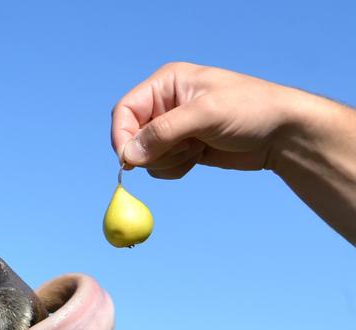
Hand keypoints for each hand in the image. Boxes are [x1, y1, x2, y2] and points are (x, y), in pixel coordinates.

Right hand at [110, 63, 303, 178]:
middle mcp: (165, 104)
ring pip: (146, 156)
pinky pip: (161, 167)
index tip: (130, 160)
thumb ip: (163, 133)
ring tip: (197, 149)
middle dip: (152, 151)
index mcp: (166, 84)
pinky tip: (200, 156)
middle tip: (182, 150)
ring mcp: (174, 128)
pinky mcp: (183, 148)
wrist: (283, 133)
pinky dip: (175, 168)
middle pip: (132, 137)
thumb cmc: (251, 110)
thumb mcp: (205, 115)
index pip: (125, 111)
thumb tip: (128, 156)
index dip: (122, 136)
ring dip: (167, 161)